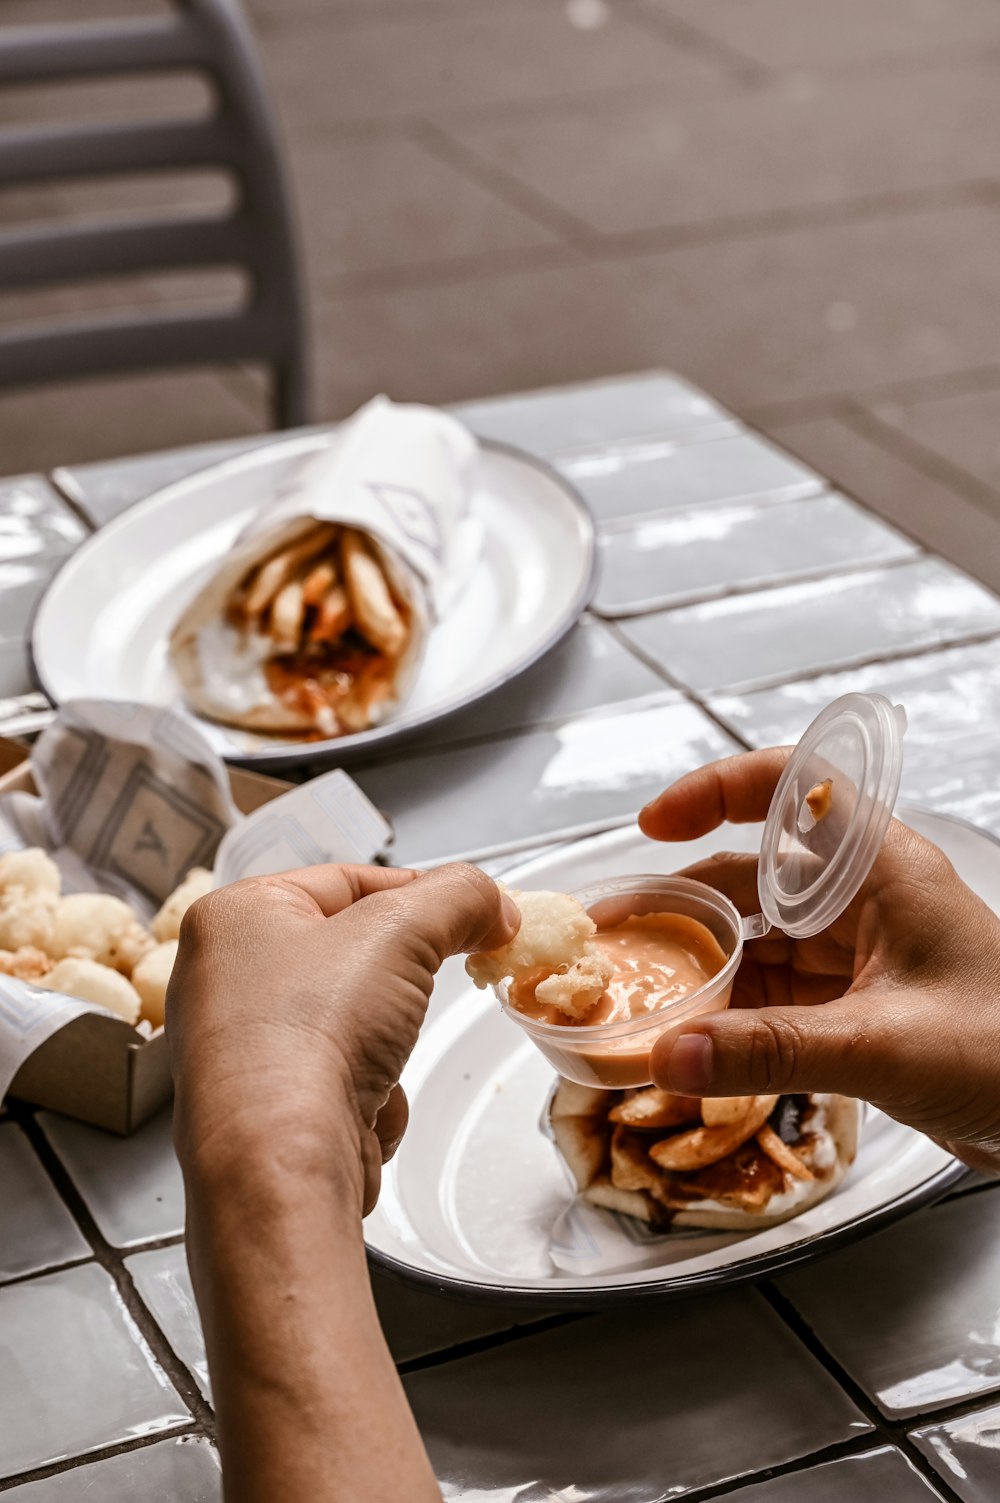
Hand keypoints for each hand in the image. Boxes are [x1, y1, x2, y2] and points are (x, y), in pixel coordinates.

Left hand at [166, 862, 517, 1213]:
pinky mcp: (268, 1110)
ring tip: (374, 1060)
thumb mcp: (403, 931)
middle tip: (425, 986)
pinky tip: (360, 1111)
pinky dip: (371, 1097)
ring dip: (388, 1045)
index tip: (474, 913)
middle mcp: (223, 978)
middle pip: (353, 955)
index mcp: (235, 916)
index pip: (349, 880)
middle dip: (400, 983)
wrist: (282, 1167)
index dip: (419, 894)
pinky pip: (344, 1080)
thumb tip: (494, 904)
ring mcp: (242, 1049)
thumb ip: (459, 898)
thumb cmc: (310, 1037)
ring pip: (355, 1023)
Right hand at [639, 749, 999, 1172]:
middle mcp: (865, 902)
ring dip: (701, 968)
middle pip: (752, 876)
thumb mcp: (882, 1045)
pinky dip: (730, 1017)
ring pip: (758, 944)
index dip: (717, 791)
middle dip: (681, 902)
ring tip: (635, 992)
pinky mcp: (857, 1011)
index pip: (792, 788)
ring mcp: (860, 957)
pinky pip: (775, 1000)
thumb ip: (771, 1052)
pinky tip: (688, 1041)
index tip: (654, 823)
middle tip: (614, 935)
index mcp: (882, 869)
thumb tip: (668, 1053)